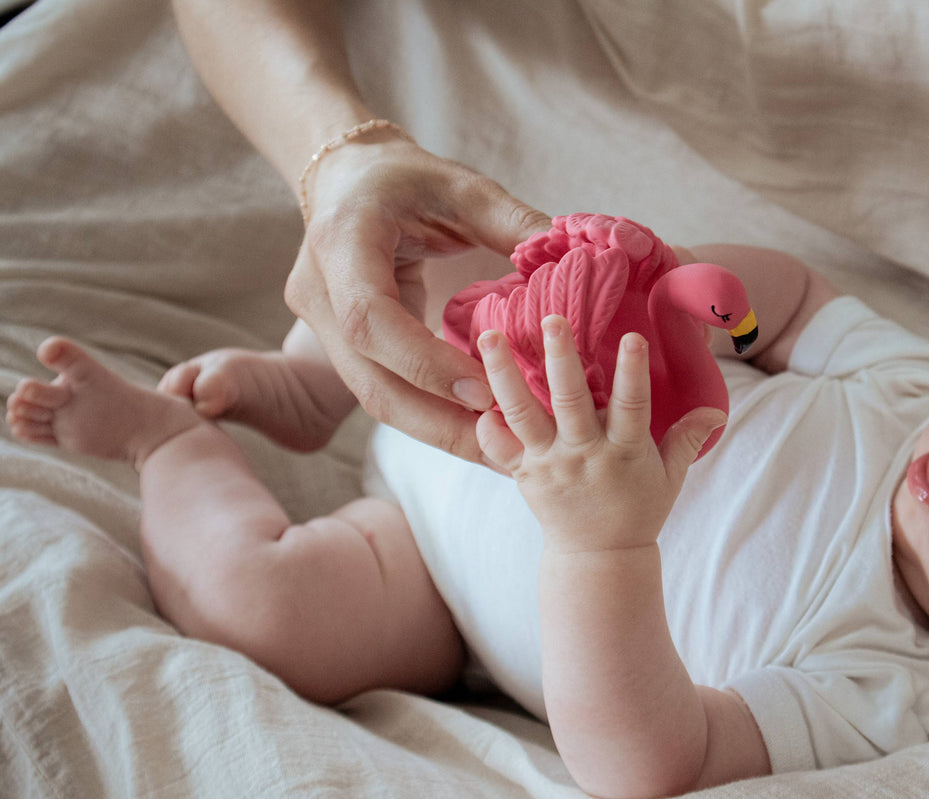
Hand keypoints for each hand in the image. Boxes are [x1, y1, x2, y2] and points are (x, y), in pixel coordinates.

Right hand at [284, 133, 551, 463]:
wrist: (345, 178)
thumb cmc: (406, 177)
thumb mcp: (463, 187)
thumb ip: (513, 222)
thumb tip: (570, 259)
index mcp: (342, 241)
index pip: (372, 320)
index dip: (425, 363)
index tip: (483, 390)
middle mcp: (319, 292)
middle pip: (371, 381)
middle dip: (440, 424)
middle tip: (506, 452)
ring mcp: (321, 324)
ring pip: (375, 398)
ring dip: (439, 431)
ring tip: (501, 454)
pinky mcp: (338, 345)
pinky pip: (384, 389)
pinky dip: (431, 413)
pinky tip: (478, 429)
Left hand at [475, 315, 725, 552]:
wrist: (598, 558)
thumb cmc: (638, 510)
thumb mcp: (670, 476)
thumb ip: (688, 438)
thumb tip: (718, 410)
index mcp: (625, 452)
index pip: (632, 406)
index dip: (633, 372)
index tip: (631, 337)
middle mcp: (584, 455)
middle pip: (569, 402)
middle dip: (560, 359)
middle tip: (550, 319)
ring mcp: (550, 464)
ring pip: (523, 414)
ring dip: (504, 374)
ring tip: (489, 336)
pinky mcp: (524, 474)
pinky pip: (498, 448)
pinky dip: (486, 424)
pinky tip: (474, 393)